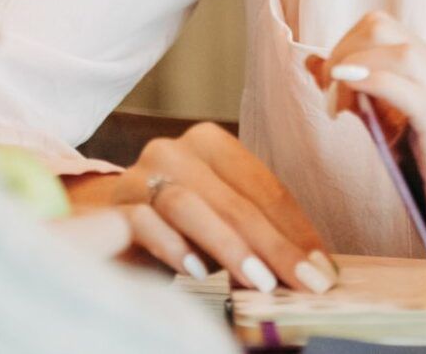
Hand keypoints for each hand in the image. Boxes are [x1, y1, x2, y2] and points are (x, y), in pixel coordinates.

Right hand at [64, 121, 337, 293]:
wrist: (102, 229)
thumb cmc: (176, 227)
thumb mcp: (222, 223)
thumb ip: (260, 232)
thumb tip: (317, 268)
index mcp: (210, 142)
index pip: (263, 186)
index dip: (297, 230)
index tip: (324, 270)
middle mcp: (173, 150)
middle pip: (233, 199)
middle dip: (275, 245)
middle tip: (304, 283)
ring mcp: (139, 175)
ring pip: (189, 205)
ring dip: (229, 247)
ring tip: (261, 283)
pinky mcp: (113, 207)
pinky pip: (143, 222)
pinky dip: (173, 246)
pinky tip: (197, 272)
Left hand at [309, 12, 425, 295]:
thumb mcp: (399, 137)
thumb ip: (367, 101)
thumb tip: (320, 67)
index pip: (382, 30)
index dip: (345, 49)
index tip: (328, 88)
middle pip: (382, 26)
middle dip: (342, 51)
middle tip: (329, 96)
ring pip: (396, 49)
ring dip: (352, 66)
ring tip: (336, 105)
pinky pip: (408, 88)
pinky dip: (371, 79)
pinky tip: (347, 88)